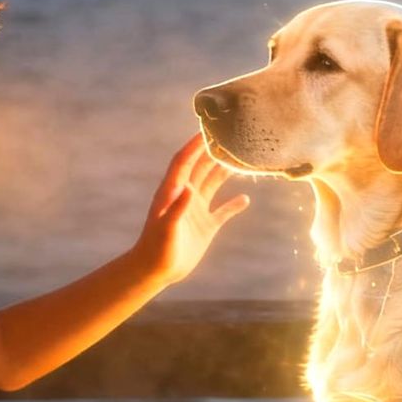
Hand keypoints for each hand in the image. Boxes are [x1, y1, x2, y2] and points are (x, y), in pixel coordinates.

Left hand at [134, 132, 249, 285]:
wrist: (156, 270)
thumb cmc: (157, 248)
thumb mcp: (167, 227)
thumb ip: (178, 207)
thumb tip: (189, 188)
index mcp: (173, 191)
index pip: (184, 161)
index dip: (195, 145)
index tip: (208, 130)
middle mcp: (185, 196)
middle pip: (202, 167)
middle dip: (214, 152)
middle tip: (231, 137)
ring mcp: (196, 210)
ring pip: (213, 184)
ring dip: (225, 172)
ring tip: (242, 159)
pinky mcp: (205, 226)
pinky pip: (222, 211)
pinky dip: (233, 205)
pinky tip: (246, 199)